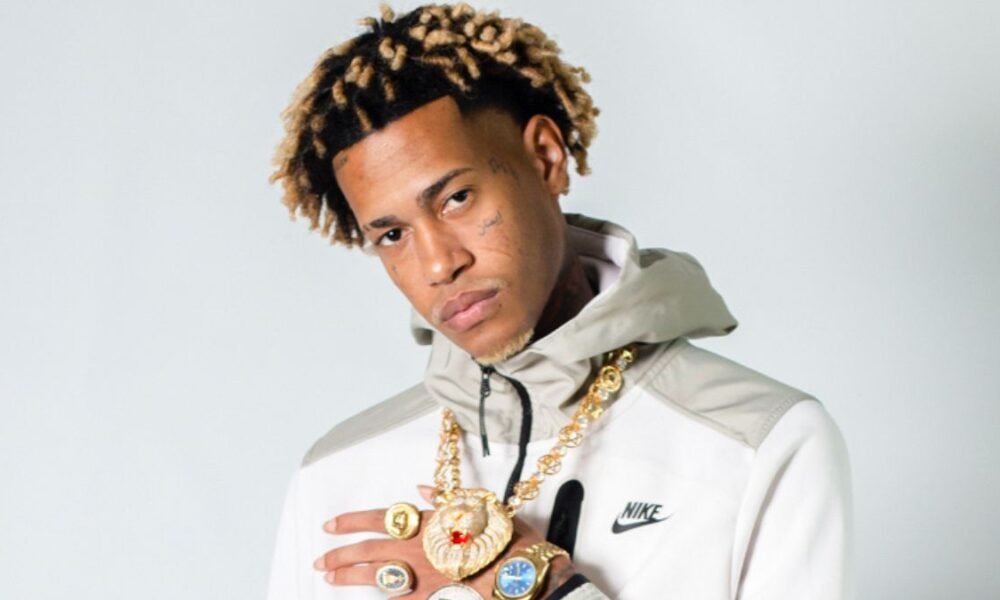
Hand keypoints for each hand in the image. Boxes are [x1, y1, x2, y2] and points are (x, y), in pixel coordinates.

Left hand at [313, 485, 577, 597]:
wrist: (530, 579)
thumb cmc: (510, 542)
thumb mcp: (483, 508)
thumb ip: (449, 498)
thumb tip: (421, 490)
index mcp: (431, 524)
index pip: (381, 519)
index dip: (352, 522)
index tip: (330, 525)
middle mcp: (421, 552)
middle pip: (369, 553)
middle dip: (341, 555)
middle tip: (320, 560)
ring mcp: (425, 583)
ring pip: (377, 580)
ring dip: (351, 579)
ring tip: (331, 578)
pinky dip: (385, 599)